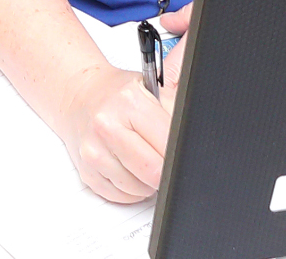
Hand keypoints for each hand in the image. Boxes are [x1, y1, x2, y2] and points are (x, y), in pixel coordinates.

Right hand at [56, 62, 174, 203]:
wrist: (79, 96)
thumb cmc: (119, 95)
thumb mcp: (154, 88)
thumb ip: (179, 104)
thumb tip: (206, 125)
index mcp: (129, 102)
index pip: (169, 145)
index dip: (179, 153)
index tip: (179, 152)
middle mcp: (106, 126)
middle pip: (154, 172)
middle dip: (165, 172)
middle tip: (164, 159)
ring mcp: (93, 151)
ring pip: (139, 189)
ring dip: (148, 183)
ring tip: (144, 159)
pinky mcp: (86, 172)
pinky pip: (122, 197)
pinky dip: (132, 189)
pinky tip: (129, 168)